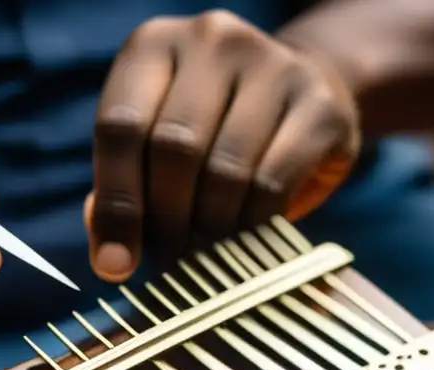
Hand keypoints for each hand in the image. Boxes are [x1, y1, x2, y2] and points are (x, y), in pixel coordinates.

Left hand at [85, 10, 360, 281]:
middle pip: (175, 148)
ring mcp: (274, 66)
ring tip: (208, 256)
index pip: (120, 126)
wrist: (312, 90)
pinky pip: (274, 183)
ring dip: (212, 229)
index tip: (116, 266)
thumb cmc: (221, 128)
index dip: (116, 204)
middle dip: (169, 220)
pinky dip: (254, 225)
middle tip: (172, 262)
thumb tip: (113, 255)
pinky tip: (247, 239)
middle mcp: (213, 40)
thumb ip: (127, 185)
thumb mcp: (162, 140)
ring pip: (226, 171)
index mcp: (155, 45)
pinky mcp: (320, 106)